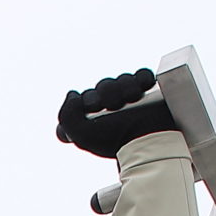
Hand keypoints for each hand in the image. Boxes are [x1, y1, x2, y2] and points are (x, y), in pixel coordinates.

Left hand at [56, 68, 176, 159]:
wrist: (148, 138)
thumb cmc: (115, 140)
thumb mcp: (81, 135)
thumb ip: (67, 116)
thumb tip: (72, 95)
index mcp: (94, 119)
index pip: (82, 100)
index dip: (86, 100)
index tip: (92, 108)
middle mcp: (110, 109)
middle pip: (103, 86)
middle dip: (107, 92)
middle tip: (113, 104)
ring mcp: (129, 99)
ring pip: (122, 80)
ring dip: (125, 86)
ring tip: (132, 97)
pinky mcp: (148, 92)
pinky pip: (142, 75)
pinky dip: (142, 78)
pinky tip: (142, 87)